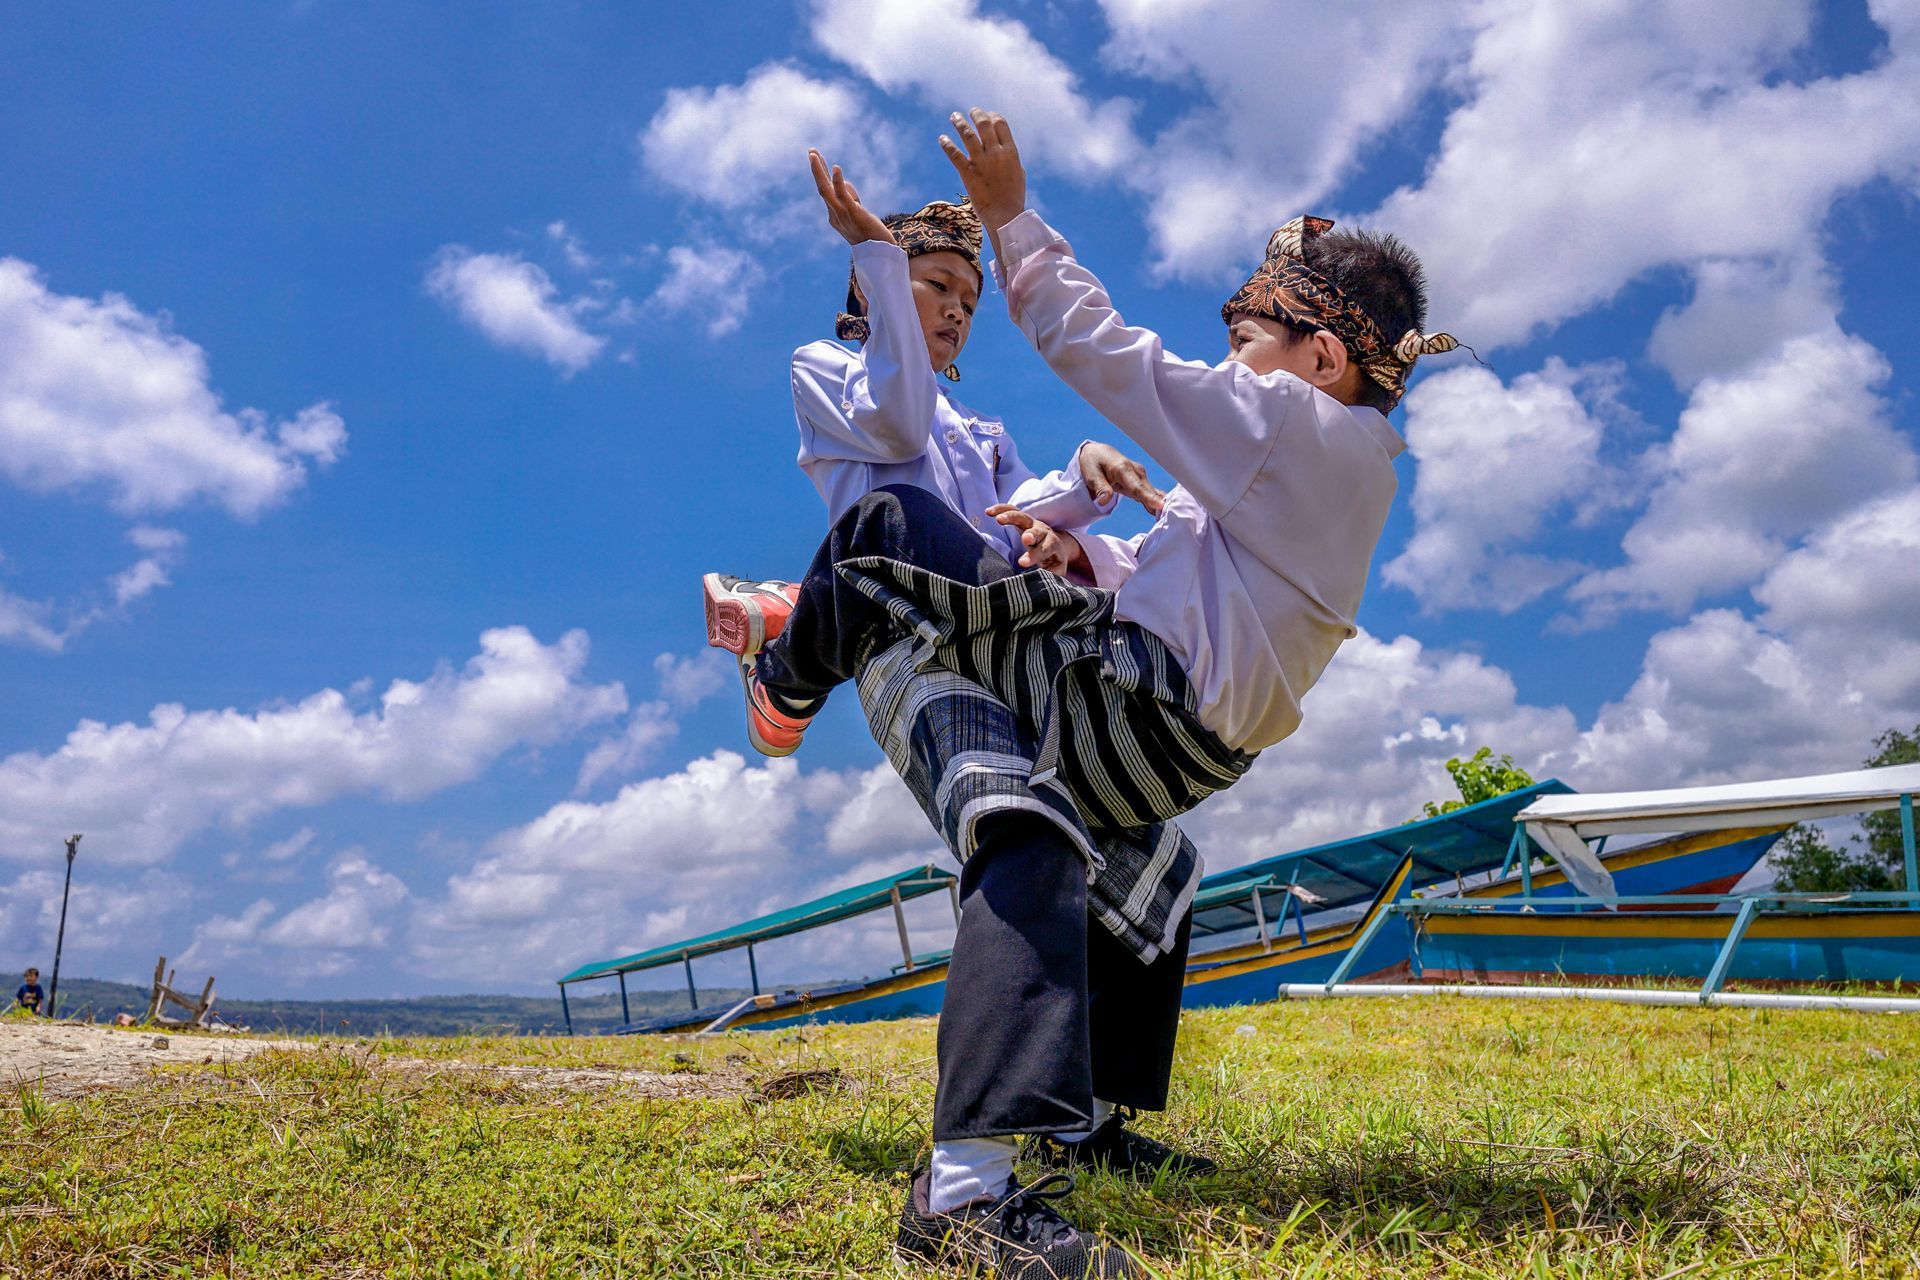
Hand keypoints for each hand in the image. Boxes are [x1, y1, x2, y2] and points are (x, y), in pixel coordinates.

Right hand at [809, 149, 894, 246]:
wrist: (880, 254)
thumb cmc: (872, 236)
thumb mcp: (858, 214)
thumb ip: (850, 199)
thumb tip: (844, 182)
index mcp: (834, 216)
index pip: (827, 191)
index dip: (822, 174)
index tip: (816, 157)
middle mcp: (834, 215)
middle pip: (822, 188)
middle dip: (815, 169)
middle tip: (810, 151)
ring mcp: (842, 214)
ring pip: (825, 190)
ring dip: (818, 171)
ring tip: (813, 154)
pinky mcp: (852, 213)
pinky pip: (842, 195)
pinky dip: (838, 181)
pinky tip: (836, 168)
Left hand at [939, 109, 1026, 236]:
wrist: (1004, 215)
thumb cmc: (1014, 196)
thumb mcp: (1019, 173)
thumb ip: (1012, 159)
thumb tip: (1007, 150)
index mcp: (1010, 152)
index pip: (1000, 124)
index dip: (992, 116)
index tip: (987, 115)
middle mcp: (996, 153)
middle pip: (984, 124)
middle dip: (977, 114)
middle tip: (971, 111)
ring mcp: (981, 162)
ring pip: (968, 135)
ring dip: (959, 123)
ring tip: (954, 116)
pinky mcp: (968, 173)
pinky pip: (955, 154)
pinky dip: (947, 144)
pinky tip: (942, 138)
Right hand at [987, 504, 1090, 579]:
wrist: (1058, 545)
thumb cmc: (1053, 560)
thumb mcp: (1056, 570)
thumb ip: (1051, 576)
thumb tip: (1041, 585)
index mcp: (1052, 545)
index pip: (1045, 549)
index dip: (1034, 556)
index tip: (1022, 563)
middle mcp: (1043, 532)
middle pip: (1037, 531)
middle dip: (1030, 535)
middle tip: (1024, 539)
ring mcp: (1032, 523)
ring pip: (1022, 517)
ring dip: (1011, 517)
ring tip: (998, 519)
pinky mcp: (1022, 519)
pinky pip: (1011, 510)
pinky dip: (1001, 509)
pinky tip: (988, 512)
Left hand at [1077, 442, 1165, 515]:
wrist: (1097, 452)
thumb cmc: (1093, 463)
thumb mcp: (1091, 474)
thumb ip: (1100, 487)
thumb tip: (1104, 501)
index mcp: (1123, 469)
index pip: (1137, 487)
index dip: (1149, 498)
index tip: (1161, 506)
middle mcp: (1135, 471)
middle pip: (1148, 491)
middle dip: (1159, 503)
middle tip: (1170, 517)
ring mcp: (1139, 475)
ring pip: (1151, 492)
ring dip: (1159, 503)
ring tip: (1169, 516)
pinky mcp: (1139, 480)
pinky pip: (1148, 492)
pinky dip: (1155, 501)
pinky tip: (1162, 511)